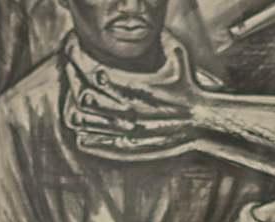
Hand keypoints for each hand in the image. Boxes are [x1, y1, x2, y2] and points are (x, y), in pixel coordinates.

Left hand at [62, 41, 206, 159]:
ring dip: (71, 104)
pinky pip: (91, 142)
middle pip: (84, 94)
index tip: (72, 47)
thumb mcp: (179, 56)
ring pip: (83, 120)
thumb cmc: (190, 88)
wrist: (204, 124)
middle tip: (70, 64)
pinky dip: (81, 131)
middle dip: (72, 75)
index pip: (94, 71)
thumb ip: (160, 36)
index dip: (78, 57)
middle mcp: (129, 111)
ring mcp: (126, 132)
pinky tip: (81, 122)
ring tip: (73, 91)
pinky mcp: (126, 149)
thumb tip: (147, 20)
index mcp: (138, 87)